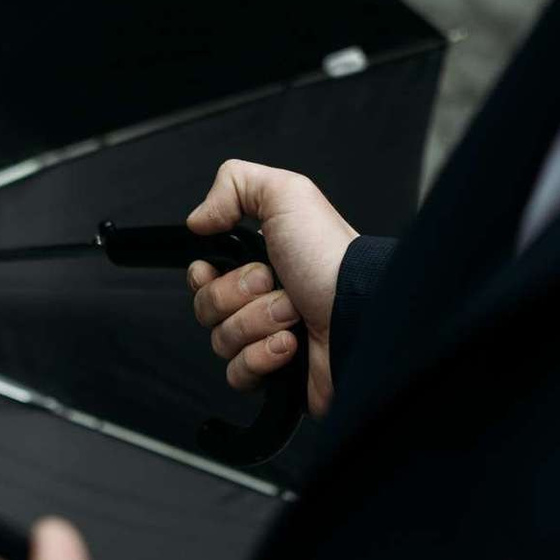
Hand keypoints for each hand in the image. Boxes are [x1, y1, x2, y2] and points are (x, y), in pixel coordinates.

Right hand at [187, 159, 357, 415]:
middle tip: (274, 285)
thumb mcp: (287, 195)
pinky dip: (262, 357)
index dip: (203, 276)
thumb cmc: (330, 258)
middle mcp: (261, 301)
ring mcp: (267, 340)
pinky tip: (291, 345)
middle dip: (238, 296)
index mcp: (259, 262)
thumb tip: (198, 220)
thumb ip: (235, 184)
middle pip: (206, 309)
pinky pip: (239, 374)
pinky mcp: (275, 376)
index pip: (202, 277)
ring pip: (221, 342)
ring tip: (293, 315)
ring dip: (256, 323)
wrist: (362, 313)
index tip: (214, 269)